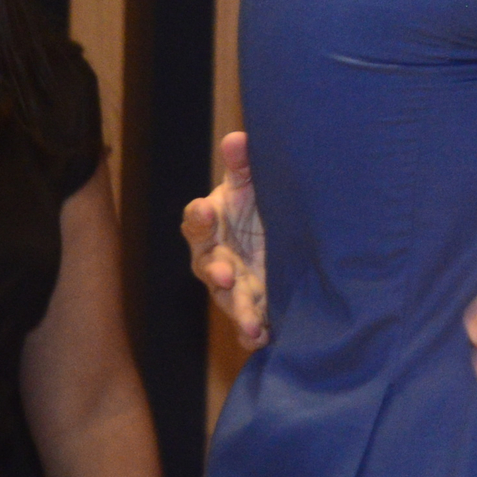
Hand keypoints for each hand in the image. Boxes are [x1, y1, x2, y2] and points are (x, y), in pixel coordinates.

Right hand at [180, 131, 268, 349]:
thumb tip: (238, 138)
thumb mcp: (251, 184)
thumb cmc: (254, 207)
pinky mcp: (252, 305)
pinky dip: (253, 333)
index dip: (199, 217)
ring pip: (228, 300)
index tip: (205, 208)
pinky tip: (263, 338)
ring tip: (251, 321)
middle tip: (226, 274)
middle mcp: (216, 258)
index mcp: (211, 226)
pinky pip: (247, 324)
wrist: (279, 236)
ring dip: (238, 311)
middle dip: (216, 271)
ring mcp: (233, 285)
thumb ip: (244, 165)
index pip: (196, 222)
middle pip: (208, 267)